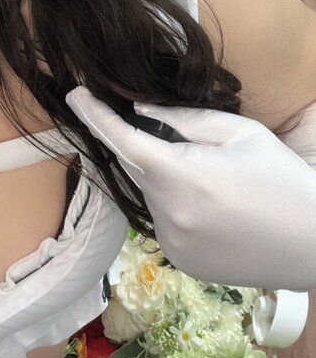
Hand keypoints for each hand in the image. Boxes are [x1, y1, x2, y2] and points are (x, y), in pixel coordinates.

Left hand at [65, 86, 315, 291]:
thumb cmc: (283, 180)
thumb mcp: (239, 133)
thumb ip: (183, 119)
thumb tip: (140, 111)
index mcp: (179, 177)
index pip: (120, 139)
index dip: (95, 114)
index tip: (75, 95)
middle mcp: (166, 214)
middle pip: (135, 167)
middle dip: (144, 147)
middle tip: (181, 141)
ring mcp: (171, 244)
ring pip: (150, 195)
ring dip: (165, 180)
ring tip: (215, 182)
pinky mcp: (181, 262)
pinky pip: (164, 222)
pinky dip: (176, 207)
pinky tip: (214, 209)